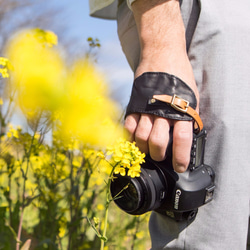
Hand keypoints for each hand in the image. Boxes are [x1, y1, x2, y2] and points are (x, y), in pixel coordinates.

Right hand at [124, 0, 198, 172]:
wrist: (162, 55)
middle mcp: (163, 110)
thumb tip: (185, 137)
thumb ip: (188, 116)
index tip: (179, 167)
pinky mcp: (134, 104)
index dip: (180, 157)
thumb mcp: (191, 96)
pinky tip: (134, 140)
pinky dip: (130, 137)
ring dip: (143, 148)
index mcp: (181, 109)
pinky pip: (129, 126)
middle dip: (158, 155)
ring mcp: (146, 107)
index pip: (181, 139)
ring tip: (147, 149)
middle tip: (160, 157)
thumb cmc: (179, 76)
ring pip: (141, 137)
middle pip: (157, 141)